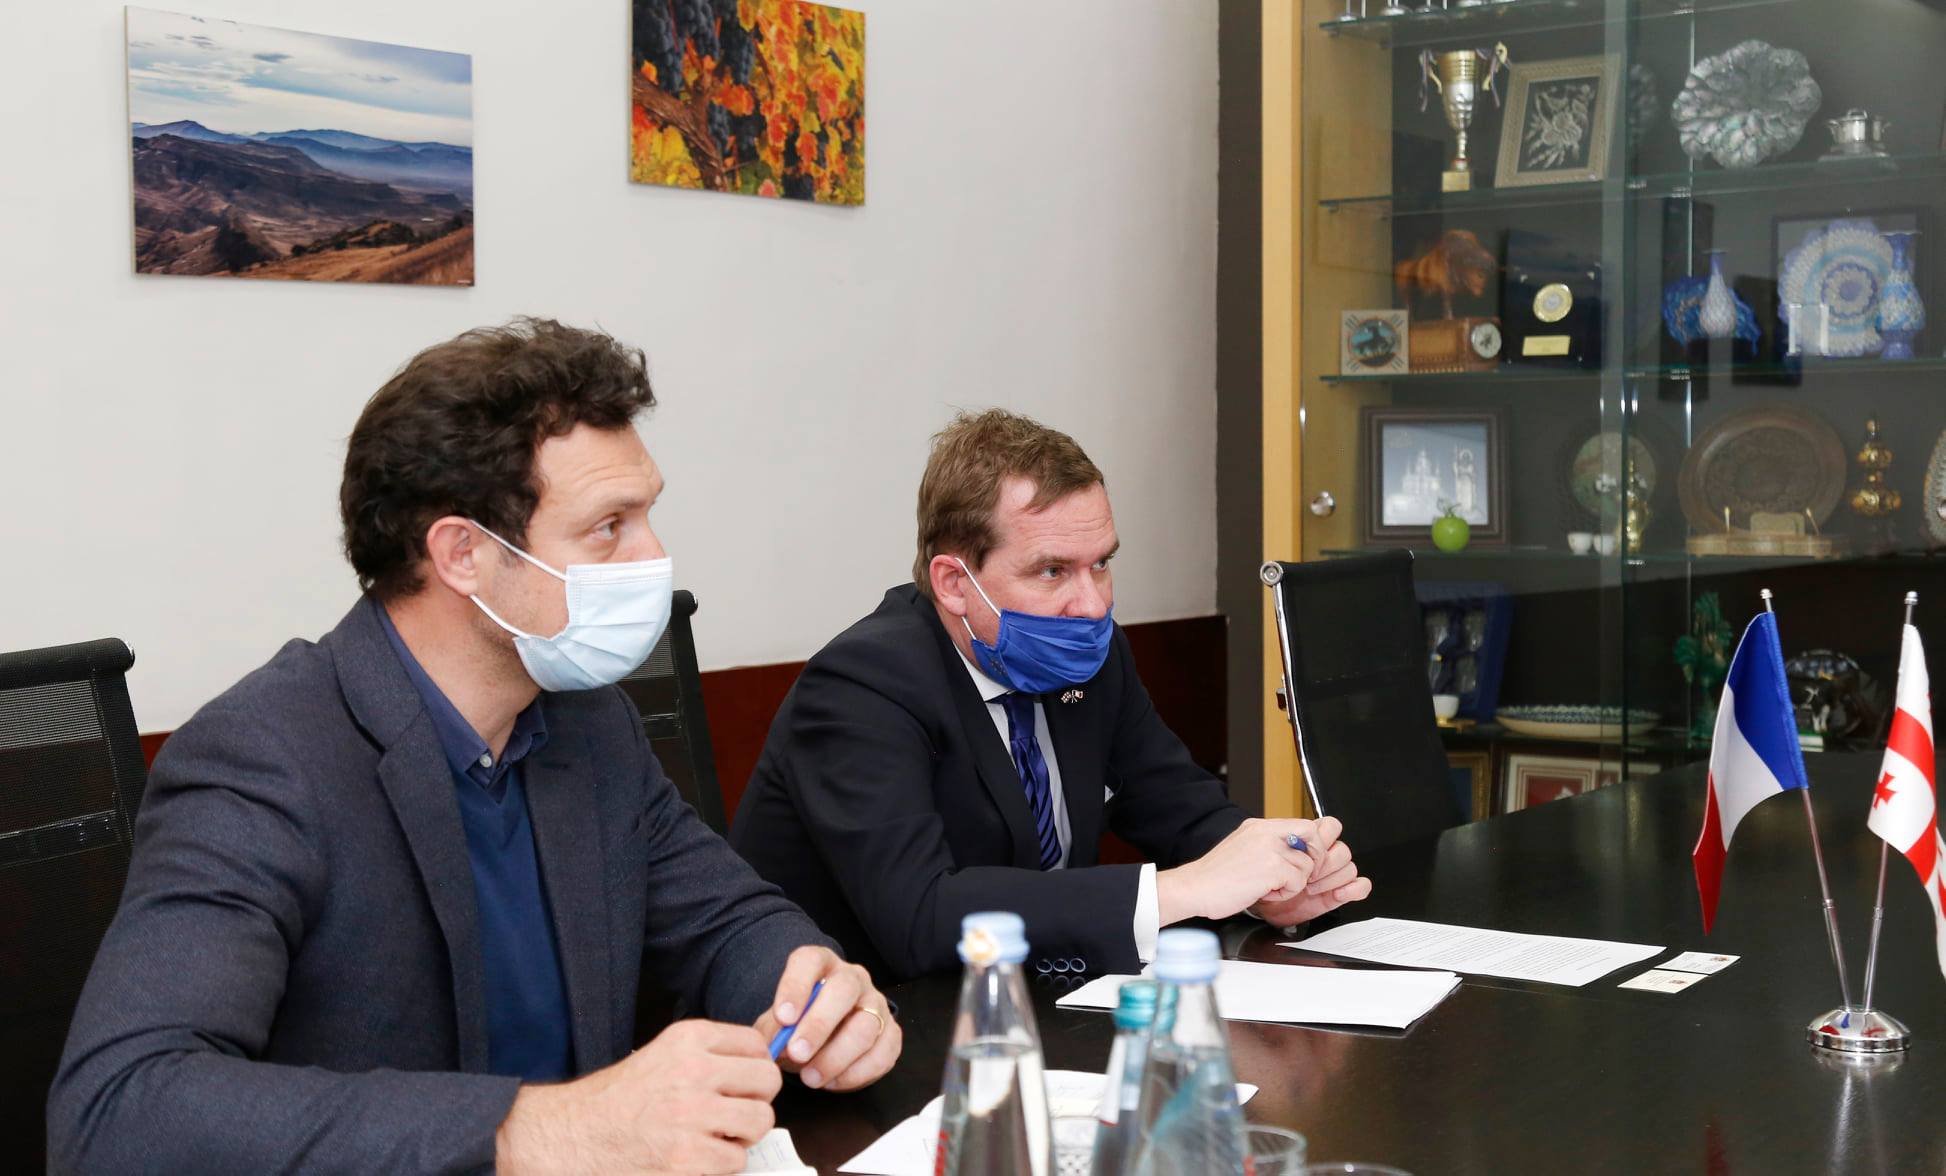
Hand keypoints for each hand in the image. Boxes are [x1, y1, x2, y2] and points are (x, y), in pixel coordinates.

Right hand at [495, 1019, 779, 1174]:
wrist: (574, 1136)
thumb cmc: (621, 1100)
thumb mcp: (665, 1056)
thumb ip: (711, 1055)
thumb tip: (767, 1061)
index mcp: (689, 1038)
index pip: (756, 1045)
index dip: (753, 1069)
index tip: (740, 1084)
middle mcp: (693, 1071)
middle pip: (767, 1082)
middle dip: (754, 1101)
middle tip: (731, 1114)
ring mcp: (691, 1116)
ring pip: (759, 1122)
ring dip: (740, 1136)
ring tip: (712, 1137)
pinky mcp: (688, 1159)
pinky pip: (736, 1161)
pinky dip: (720, 1165)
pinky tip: (695, 1158)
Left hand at [751, 945, 901, 1091]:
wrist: (824, 1040)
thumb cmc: (797, 1026)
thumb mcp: (777, 1025)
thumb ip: (772, 1031)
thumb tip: (773, 1047)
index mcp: (821, 965)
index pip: (810, 961)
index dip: (796, 987)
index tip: (783, 1018)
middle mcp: (853, 978)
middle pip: (844, 989)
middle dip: (819, 1024)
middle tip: (797, 1053)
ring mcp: (876, 1004)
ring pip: (866, 1025)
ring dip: (836, 1057)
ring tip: (810, 1078)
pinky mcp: (891, 1033)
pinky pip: (882, 1053)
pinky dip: (856, 1073)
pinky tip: (832, 1082)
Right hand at [1157, 817, 1317, 924]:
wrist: (1194, 887)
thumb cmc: (1215, 876)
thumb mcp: (1243, 847)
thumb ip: (1268, 844)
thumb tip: (1295, 850)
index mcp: (1259, 826)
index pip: (1303, 825)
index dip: (1310, 845)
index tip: (1302, 861)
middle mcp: (1266, 832)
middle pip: (1313, 836)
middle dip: (1313, 858)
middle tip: (1299, 874)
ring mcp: (1269, 848)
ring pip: (1307, 865)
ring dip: (1293, 882)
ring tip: (1269, 886)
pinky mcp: (1272, 868)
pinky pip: (1297, 882)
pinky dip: (1285, 893)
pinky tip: (1265, 893)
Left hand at [1250, 816, 1371, 928]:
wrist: (1259, 908)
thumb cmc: (1261, 880)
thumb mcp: (1266, 854)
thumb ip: (1283, 840)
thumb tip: (1299, 842)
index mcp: (1309, 841)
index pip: (1331, 826)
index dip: (1320, 840)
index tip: (1302, 855)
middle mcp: (1323, 857)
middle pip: (1342, 848)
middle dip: (1325, 863)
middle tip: (1307, 875)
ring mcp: (1332, 875)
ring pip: (1350, 867)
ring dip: (1331, 879)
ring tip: (1311, 889)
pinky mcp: (1339, 893)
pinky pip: (1361, 885)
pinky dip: (1354, 889)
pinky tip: (1336, 894)